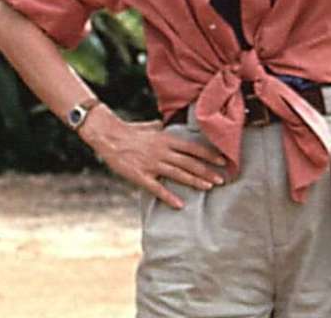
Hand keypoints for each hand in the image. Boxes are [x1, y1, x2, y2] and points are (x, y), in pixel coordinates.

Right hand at [79, 106, 227, 208]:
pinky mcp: (140, 175)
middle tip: (221, 180)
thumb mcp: (150, 126)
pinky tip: (179, 205)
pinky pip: (157, 188)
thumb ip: (162, 129)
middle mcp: (161, 151)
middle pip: (189, 163)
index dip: (209, 155)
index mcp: (165, 139)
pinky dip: (169, 197)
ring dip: (194, 181)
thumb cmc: (128, 130)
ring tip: (208, 188)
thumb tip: (170, 127)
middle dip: (207, 171)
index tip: (223, 161)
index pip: (193, 147)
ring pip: (178, 174)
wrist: (107, 135)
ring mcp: (151, 164)